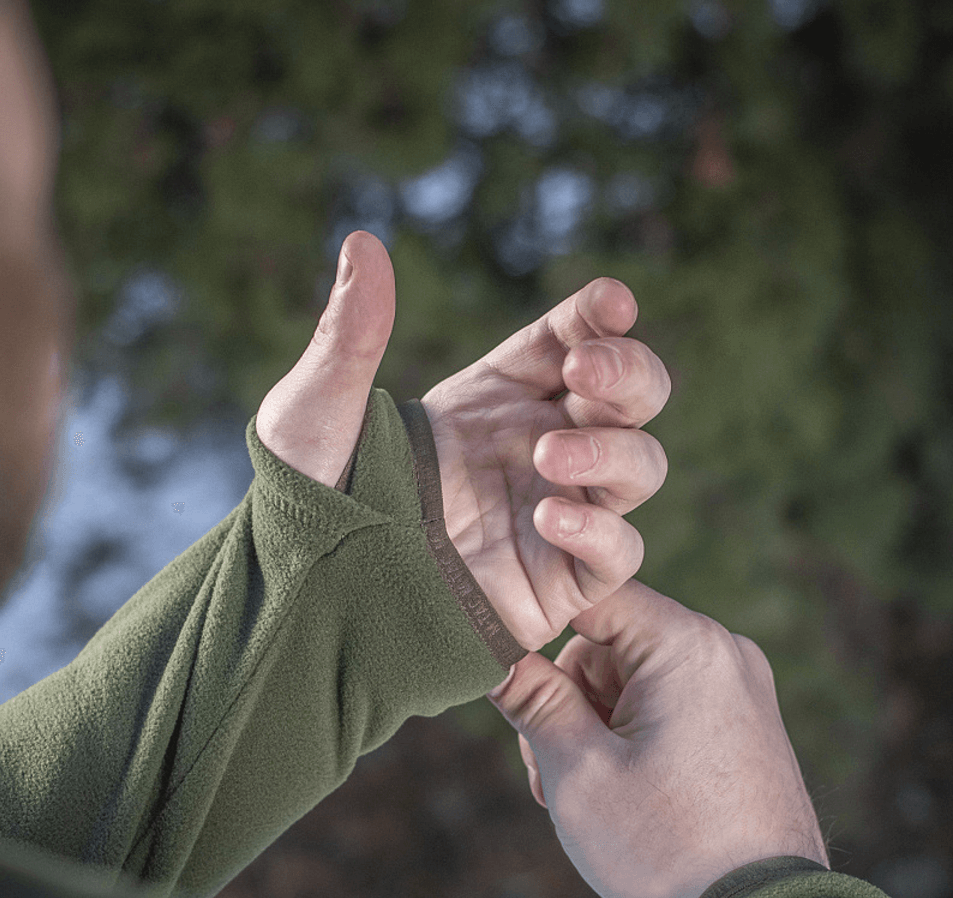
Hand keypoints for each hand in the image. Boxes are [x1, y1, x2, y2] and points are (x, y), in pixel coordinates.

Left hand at [255, 231, 670, 650]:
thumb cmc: (311, 501)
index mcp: (496, 396)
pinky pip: (619, 554)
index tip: (610, 303)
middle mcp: (538, 446)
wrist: (312, 600)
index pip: (574, 337)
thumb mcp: (317, 411)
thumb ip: (348, 334)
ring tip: (546, 455)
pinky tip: (548, 519)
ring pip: (641, 467)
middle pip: (633, 395)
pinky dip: (602, 533)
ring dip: (614, 450)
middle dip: (630, 372)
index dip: (602, 315)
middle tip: (587, 370)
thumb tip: (361, 243)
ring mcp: (556, 512)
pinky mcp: (559, 581)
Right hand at [487, 578, 830, 897]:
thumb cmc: (666, 845)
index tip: (503, 665)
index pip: (588, 596)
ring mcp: (739, 689)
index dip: (534, 624)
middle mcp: (722, 653)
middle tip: (551, 769)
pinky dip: (631, 738)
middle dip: (567, 700)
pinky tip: (620, 792)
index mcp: (687, 646)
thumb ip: (530, 699)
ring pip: (631, 679)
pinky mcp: (742, 724)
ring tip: (587, 795)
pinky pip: (666, 705)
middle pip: (607, 644)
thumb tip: (491, 653)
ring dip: (594, 726)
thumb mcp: (578, 770)